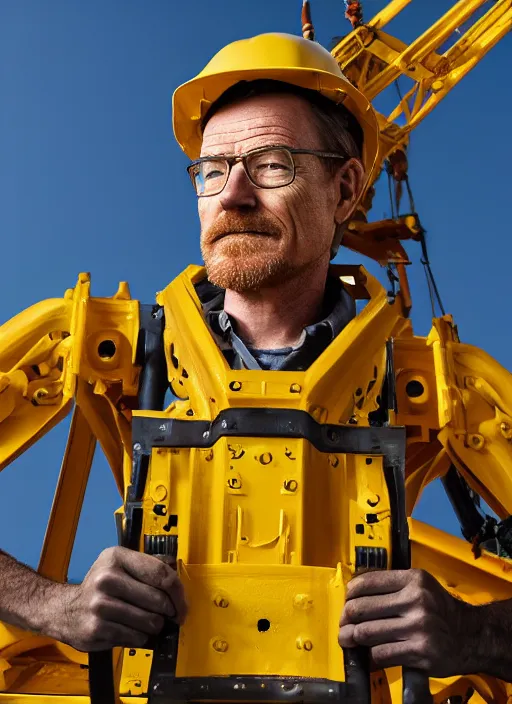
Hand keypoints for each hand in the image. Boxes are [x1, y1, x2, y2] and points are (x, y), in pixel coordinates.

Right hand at [51, 547, 186, 651]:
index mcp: (116, 557)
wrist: (63, 609)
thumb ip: (148, 563)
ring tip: (147, 621)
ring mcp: (100, 604)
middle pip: (158, 600)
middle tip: (168, 615)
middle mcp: (107, 578)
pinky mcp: (97, 628)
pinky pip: (136, 637)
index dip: (178, 591)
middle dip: (169, 611)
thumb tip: (175, 566)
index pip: (160, 573)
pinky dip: (140, 637)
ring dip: (155, 625)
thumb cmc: (100, 587)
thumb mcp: (119, 564)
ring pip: (150, 621)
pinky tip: (131, 629)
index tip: (182, 602)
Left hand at [338, 569, 475, 676]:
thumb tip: (353, 596)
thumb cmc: (440, 611)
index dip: (349, 594)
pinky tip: (372, 654)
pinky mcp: (420, 651)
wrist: (471, 636)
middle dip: (346, 619)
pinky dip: (371, 656)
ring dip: (352, 638)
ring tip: (349, 640)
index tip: (347, 602)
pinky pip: (381, 653)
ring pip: (366, 632)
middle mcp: (416, 599)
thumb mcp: (421, 587)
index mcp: (413, 579)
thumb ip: (391, 587)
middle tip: (344, 625)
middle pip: (361, 608)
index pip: (367, 582)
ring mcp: (418, 626)